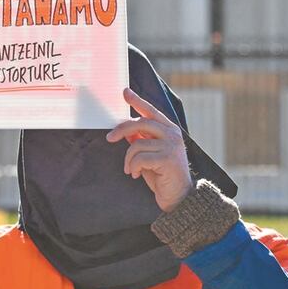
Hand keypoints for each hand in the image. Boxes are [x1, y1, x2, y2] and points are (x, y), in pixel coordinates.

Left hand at [106, 87, 193, 212]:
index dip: (137, 101)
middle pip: (140, 123)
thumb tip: (125, 132)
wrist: (178, 197)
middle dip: (121, 129)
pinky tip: (135, 174)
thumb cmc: (162, 175)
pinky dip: (132, 167)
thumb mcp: (149, 154)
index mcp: (169, 130)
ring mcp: (171, 145)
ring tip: (130, 169)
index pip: (151, 111)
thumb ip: (141, 140)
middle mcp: (172, 134)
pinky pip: (139, 158)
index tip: (125, 92)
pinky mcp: (167, 158)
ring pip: (137, 143)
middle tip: (109, 138)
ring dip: (128, 159)